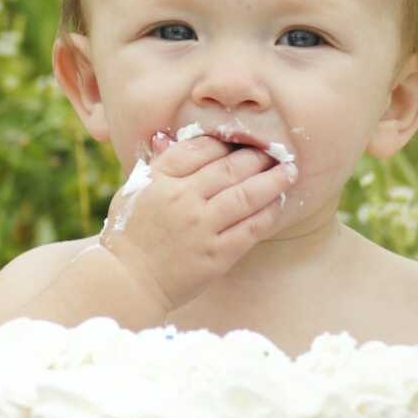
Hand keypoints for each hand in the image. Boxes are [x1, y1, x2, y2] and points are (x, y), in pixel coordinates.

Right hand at [100, 132, 295, 312]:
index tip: (243, 139)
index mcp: (161, 178)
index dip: (227, 141)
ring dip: (273, 180)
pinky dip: (268, 213)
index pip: (202, 148)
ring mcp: (201, 227)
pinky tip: (279, 202)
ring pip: (246, 195)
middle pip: (230, 167)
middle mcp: (183, 198)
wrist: (128, 281)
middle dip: (257, 156)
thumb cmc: (129, 233)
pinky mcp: (216, 255)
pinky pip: (250, 228)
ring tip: (289, 171)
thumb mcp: (134, 189)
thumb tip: (166, 136)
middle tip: (275, 150)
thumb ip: (156, 164)